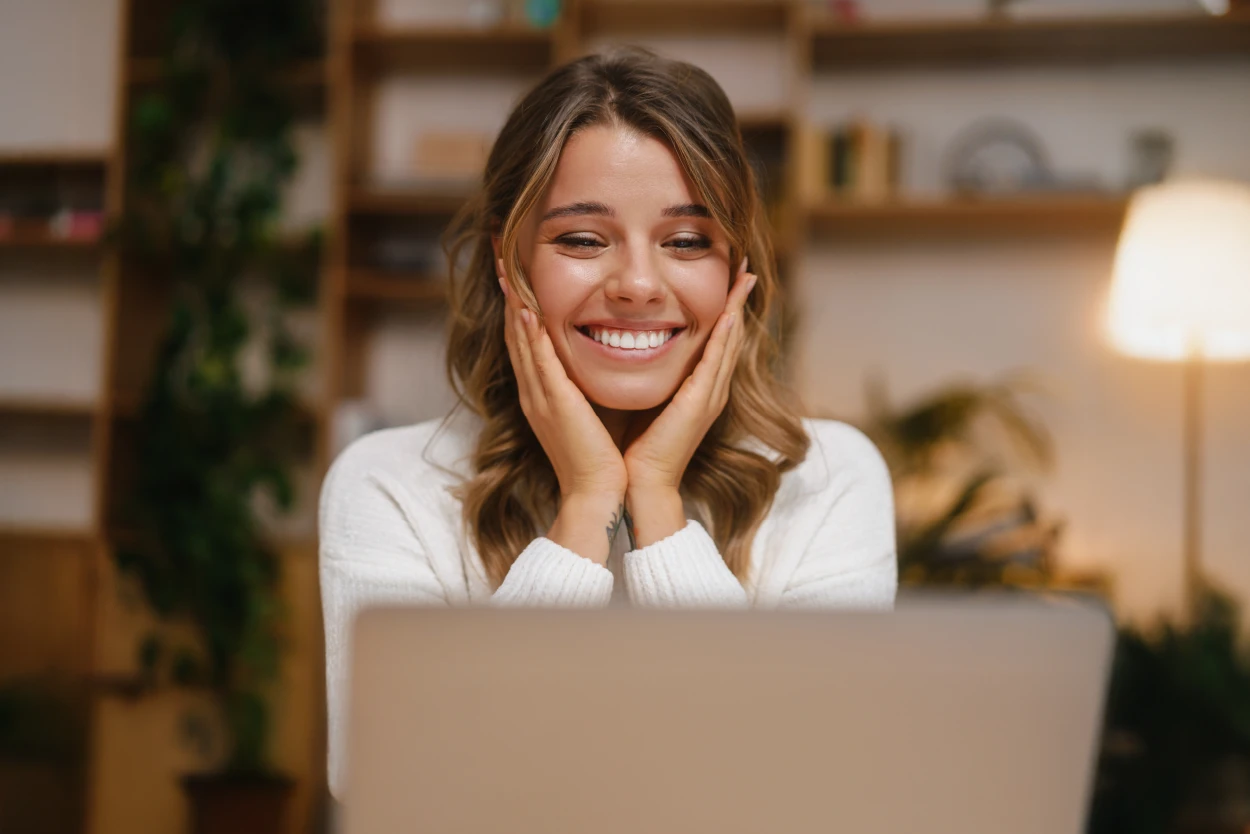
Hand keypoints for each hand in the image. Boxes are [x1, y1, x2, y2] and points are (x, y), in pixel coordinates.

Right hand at [499, 260, 627, 505]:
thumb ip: (586, 385)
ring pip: (520, 342)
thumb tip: (599, 359)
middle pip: (514, 334)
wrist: (598, 493)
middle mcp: (534, 392)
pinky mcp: (554, 405)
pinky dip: (529, 335)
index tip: (515, 275)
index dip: (517, 306)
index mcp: (542, 394)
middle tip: (500, 258)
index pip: (525, 341)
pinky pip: (538, 363)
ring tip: (506, 270)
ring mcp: (540, 398)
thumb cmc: (602, 456)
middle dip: (508, 295)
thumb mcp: (590, 411)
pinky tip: (524, 310)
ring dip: (513, 304)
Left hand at [622, 259, 756, 539]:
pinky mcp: (700, 404)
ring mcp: (709, 396)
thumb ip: (642, 375)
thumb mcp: (641, 399)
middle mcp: (709, 390)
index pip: (714, 340)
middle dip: (737, 300)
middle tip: (745, 266)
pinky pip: (716, 361)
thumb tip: (624, 346)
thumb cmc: (633, 448)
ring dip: (737, 307)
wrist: (638, 485)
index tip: (725, 278)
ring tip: (745, 276)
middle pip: (730, 335)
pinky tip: (730, 311)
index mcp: (696, 389)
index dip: (722, 308)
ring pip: (729, 342)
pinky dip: (724, 334)